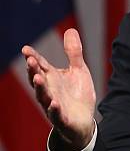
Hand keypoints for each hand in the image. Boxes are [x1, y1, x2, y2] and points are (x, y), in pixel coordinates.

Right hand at [22, 28, 95, 150]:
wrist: (83, 121)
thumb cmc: (77, 94)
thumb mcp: (78, 70)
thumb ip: (73, 52)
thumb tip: (70, 29)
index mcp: (52, 78)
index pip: (40, 66)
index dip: (33, 58)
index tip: (26, 49)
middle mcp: (49, 91)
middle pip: (38, 80)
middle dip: (33, 71)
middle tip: (30, 61)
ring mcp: (54, 105)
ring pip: (44, 97)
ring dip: (40, 88)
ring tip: (38, 77)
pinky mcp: (62, 119)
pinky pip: (56, 115)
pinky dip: (54, 109)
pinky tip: (54, 103)